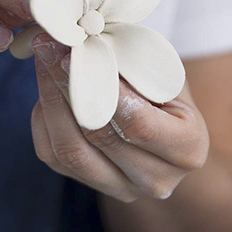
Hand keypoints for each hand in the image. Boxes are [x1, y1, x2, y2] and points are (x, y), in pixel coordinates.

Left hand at [29, 34, 209, 201]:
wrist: (163, 133)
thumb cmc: (166, 94)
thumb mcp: (165, 76)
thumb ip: (134, 67)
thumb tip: (84, 43)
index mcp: (188, 149)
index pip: (139, 123)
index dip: (102, 88)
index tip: (75, 53)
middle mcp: (157, 180)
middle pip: (99, 137)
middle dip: (68, 87)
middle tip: (49, 48)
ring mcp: (120, 189)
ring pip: (70, 151)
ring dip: (50, 101)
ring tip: (42, 61)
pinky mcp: (87, 185)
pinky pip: (52, 155)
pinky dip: (44, 118)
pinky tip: (45, 88)